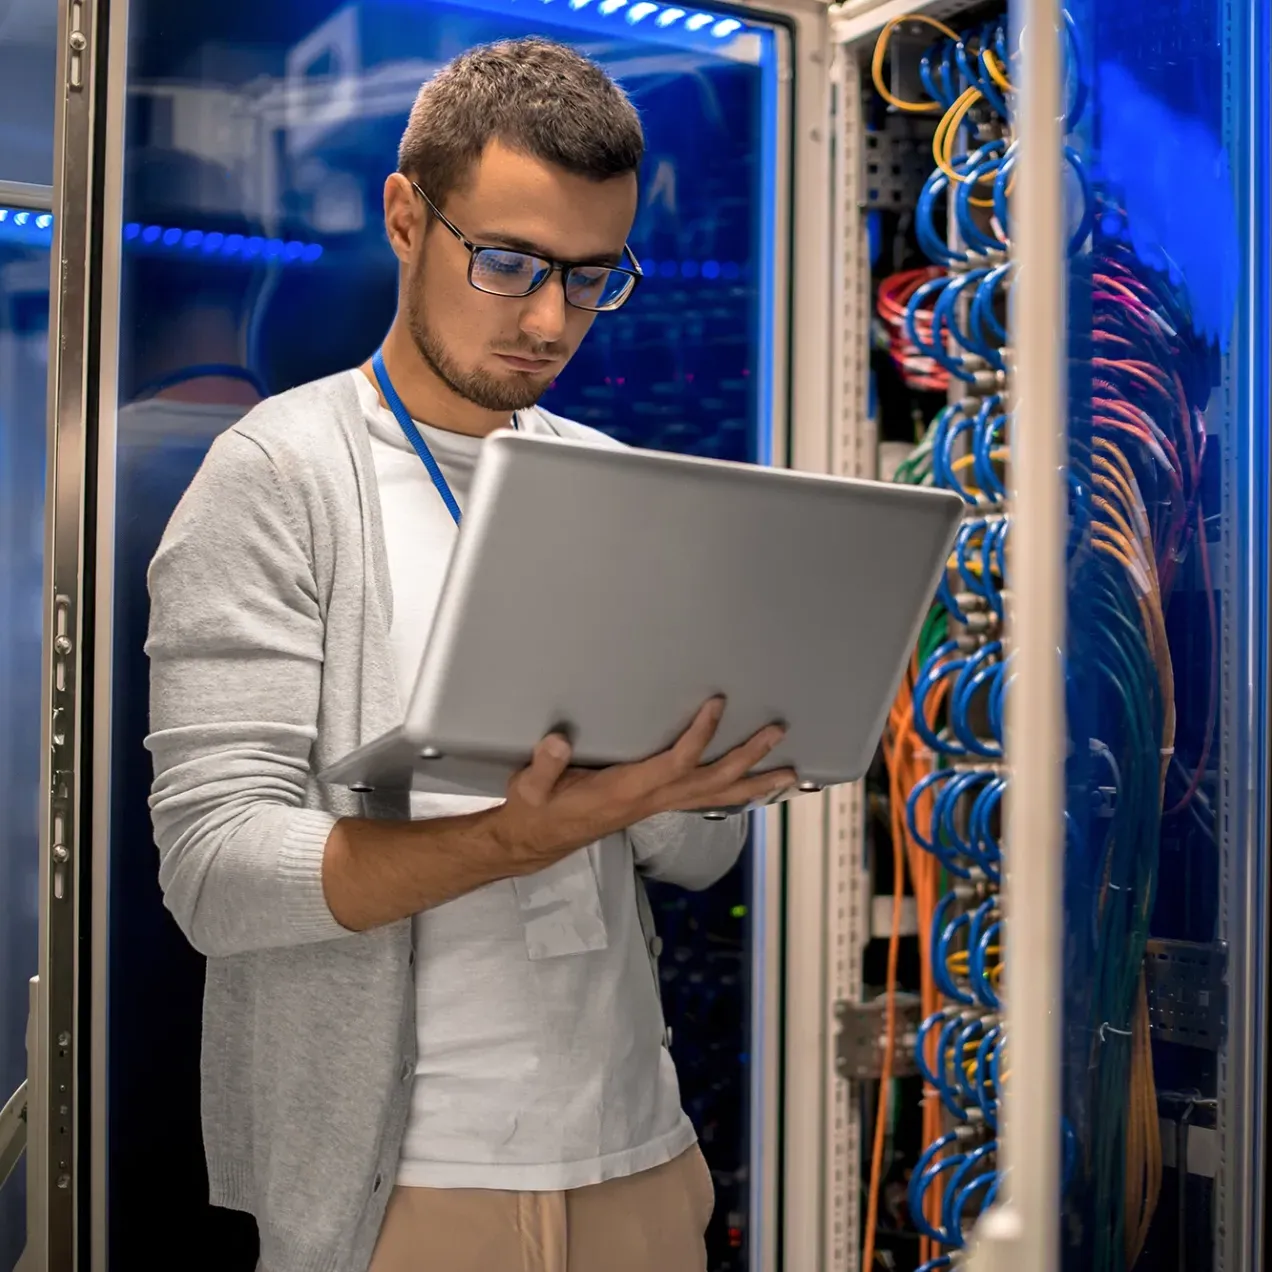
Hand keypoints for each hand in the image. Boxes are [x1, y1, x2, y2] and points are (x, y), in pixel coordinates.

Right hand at [491, 698, 797, 874]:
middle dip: (748, 759)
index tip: (717, 703)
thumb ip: (545, 767)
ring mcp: (657, 806)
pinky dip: (736, 793)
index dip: (699, 735)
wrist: (536, 841)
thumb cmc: (536, 810)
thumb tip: (557, 742)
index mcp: (627, 791)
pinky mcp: (656, 806)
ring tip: (791, 772)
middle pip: (712, 782)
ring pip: (715, 796)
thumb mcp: (530, 789)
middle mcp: (651, 801)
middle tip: (778, 733)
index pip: (675, 763)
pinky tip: (756, 786)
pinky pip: (705, 799)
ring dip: (754, 782)